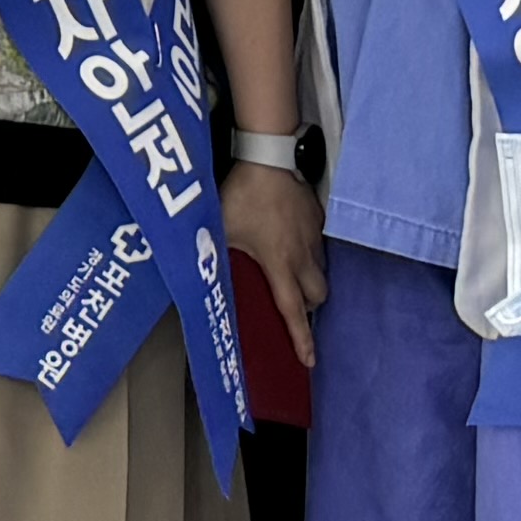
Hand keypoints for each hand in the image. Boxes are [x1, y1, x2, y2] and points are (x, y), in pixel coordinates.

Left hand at [222, 156, 327, 370]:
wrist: (269, 159)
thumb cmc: (243, 196)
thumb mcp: (221, 229)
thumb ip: (214, 253)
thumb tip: (198, 272)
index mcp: (279, 264)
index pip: (292, 310)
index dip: (301, 338)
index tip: (308, 360)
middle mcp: (302, 256)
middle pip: (318, 297)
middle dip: (308, 307)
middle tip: (292, 304)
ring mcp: (313, 237)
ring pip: (322, 272)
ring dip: (310, 281)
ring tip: (292, 276)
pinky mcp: (318, 218)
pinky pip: (319, 245)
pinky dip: (310, 253)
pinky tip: (293, 241)